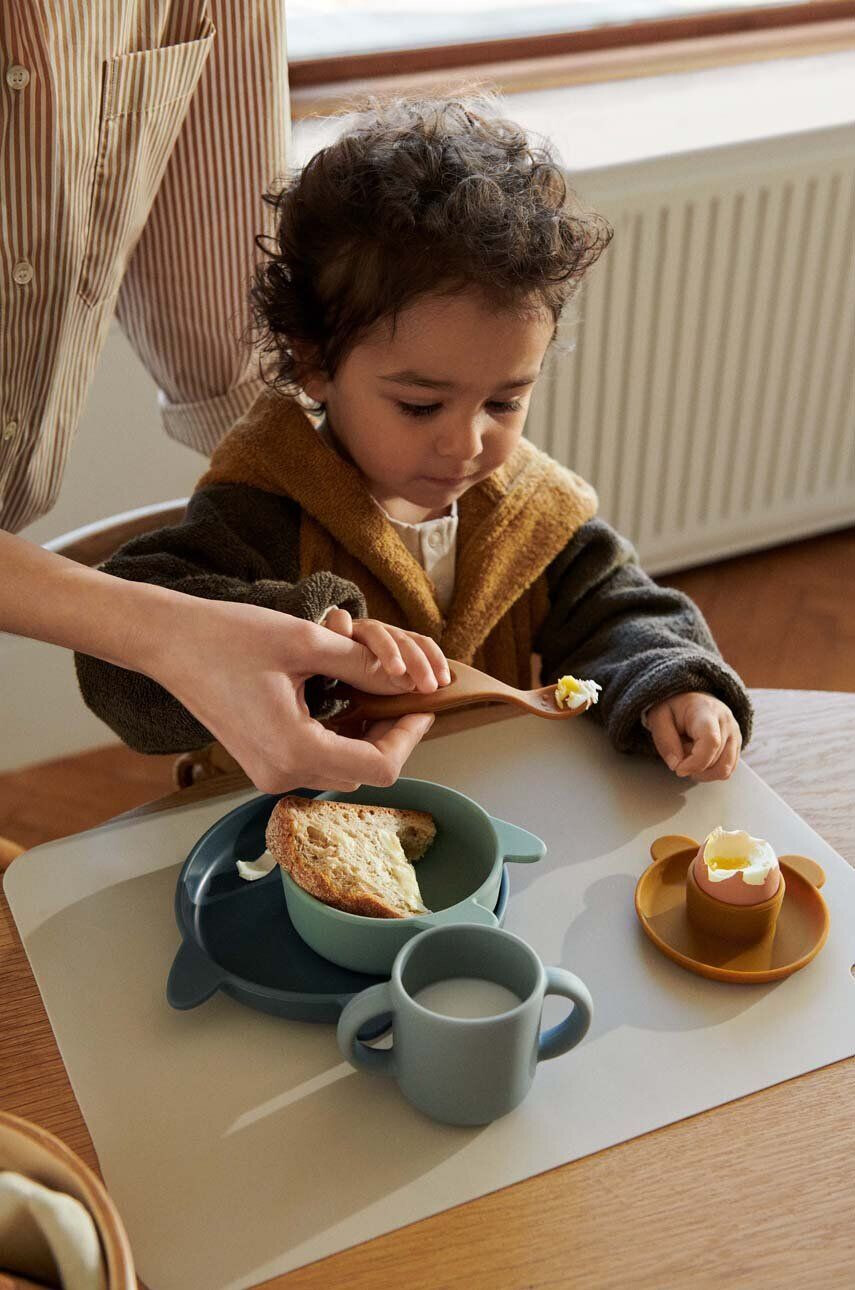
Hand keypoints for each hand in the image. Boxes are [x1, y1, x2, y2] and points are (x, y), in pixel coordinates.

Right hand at [0, 533, 435, 795]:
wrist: (169, 643)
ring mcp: (268, 774)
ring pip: (342, 770)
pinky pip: (316, 762)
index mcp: (295, 751)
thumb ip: (363, 665)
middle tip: (402, 694)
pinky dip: (339, 738)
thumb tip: (410, 679)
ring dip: (365, 737)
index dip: (410, 735)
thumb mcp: (306, 643)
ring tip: (373, 693)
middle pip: (364, 773)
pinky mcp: (260, 765)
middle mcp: (282, 775)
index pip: (380, 766)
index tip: (422, 702)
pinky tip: (342, 702)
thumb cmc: (230, 636)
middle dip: (391, 735)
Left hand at [645, 691, 741, 780]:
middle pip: (715, 760)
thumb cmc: (673, 708)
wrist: (690, 699)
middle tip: (680, 750)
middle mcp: (727, 722)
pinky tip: (700, 757)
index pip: (711, 742)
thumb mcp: (658, 718)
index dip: (695, 762)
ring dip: (703, 771)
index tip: (679, 769)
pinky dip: (710, 771)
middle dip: (693, 765)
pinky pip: (727, 771)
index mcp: (706, 711)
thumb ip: (664, 741)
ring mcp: (735, 734)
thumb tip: (676, 765)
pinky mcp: (736, 745)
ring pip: (724, 770)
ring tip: (690, 754)